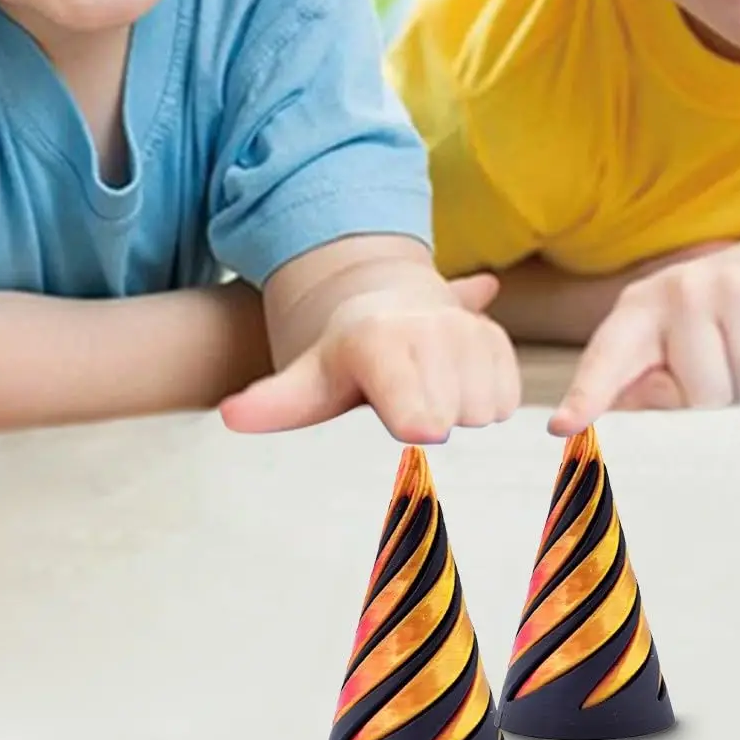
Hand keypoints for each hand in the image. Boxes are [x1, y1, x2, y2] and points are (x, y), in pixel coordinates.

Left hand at [219, 272, 519, 441]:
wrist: (384, 306)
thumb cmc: (342, 361)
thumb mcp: (307, 381)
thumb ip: (274, 401)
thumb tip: (231, 416)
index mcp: (378, 340)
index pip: (413, 392)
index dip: (419, 416)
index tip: (421, 432)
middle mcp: (428, 327)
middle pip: (456, 415)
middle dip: (433, 422)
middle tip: (405, 407)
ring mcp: (467, 330)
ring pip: (486, 410)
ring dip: (461, 414)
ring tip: (426, 394)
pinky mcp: (496, 338)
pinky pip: (508, 400)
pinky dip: (486, 403)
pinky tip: (453, 388)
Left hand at [549, 250, 739, 434]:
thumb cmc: (710, 322)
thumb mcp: (665, 346)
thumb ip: (642, 382)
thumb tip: (625, 402)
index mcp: (638, 310)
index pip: (608, 357)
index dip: (586, 394)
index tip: (563, 424)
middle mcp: (680, 289)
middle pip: (703, 394)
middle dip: (720, 392)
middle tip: (723, 359)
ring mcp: (732, 283)